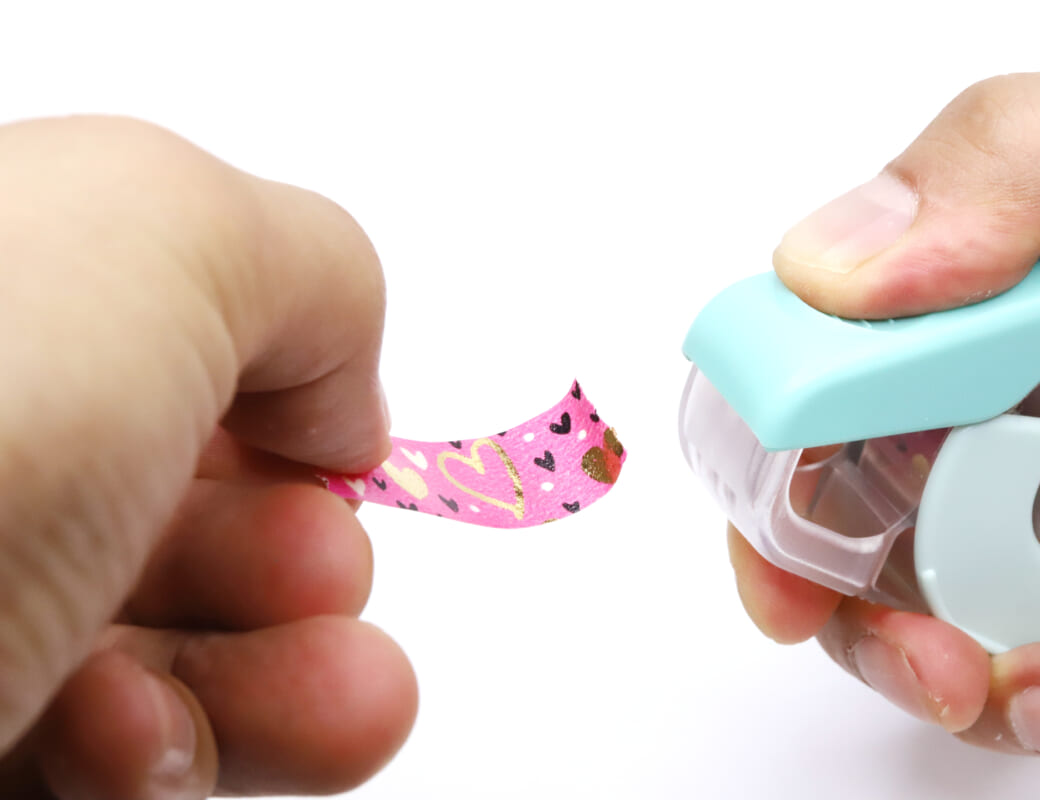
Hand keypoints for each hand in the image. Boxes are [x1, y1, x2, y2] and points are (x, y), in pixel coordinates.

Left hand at [0, 117, 416, 797]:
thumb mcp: (164, 230)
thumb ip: (308, 269)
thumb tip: (336, 396)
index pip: (149, 359)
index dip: (269, 403)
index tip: (322, 447)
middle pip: (171, 520)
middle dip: (296, 560)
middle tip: (322, 576)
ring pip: (167, 662)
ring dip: (282, 680)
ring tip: (331, 695)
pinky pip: (111, 770)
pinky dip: (174, 764)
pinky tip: (146, 751)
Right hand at [732, 51, 1039, 761]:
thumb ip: (1017, 163)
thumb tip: (824, 271)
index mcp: (1000, 263)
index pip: (828, 358)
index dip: (775, 456)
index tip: (785, 554)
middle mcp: (1029, 366)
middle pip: (863, 493)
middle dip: (852, 596)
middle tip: (915, 656)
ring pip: (948, 586)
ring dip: (956, 668)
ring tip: (1029, 693)